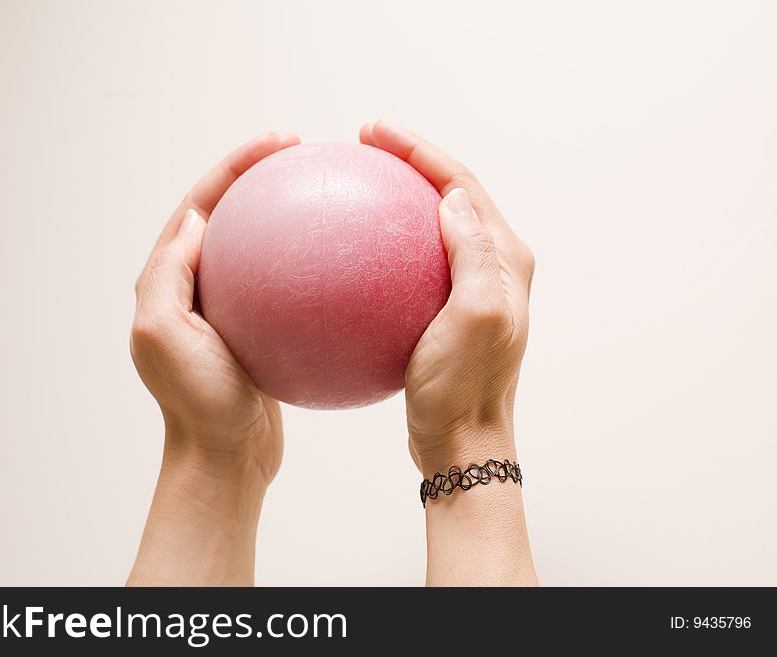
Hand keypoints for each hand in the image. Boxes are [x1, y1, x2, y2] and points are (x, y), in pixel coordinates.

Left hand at [127, 131, 298, 585]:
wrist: (222, 459)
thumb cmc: (194, 404)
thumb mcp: (163, 334)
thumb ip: (168, 273)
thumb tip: (196, 220)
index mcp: (168, 280)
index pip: (201, 205)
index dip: (233, 166)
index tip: (276, 143)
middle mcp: (194, 289)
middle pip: (230, 214)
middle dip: (259, 176)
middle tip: (300, 152)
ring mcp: (228, 311)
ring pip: (259, 249)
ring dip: (286, 216)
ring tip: (325, 193)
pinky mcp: (257, 334)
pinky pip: (285, 289)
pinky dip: (311, 270)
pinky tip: (347, 266)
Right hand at [360, 121, 536, 584]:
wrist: (462, 445)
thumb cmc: (465, 388)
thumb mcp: (476, 318)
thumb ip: (472, 253)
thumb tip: (451, 196)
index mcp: (505, 260)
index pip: (463, 184)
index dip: (421, 150)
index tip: (374, 131)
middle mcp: (494, 267)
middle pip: (450, 194)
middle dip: (410, 161)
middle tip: (365, 142)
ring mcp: (470, 290)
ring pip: (431, 225)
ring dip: (399, 196)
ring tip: (356, 180)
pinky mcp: (446, 312)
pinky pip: (412, 263)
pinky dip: (383, 246)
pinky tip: (347, 255)